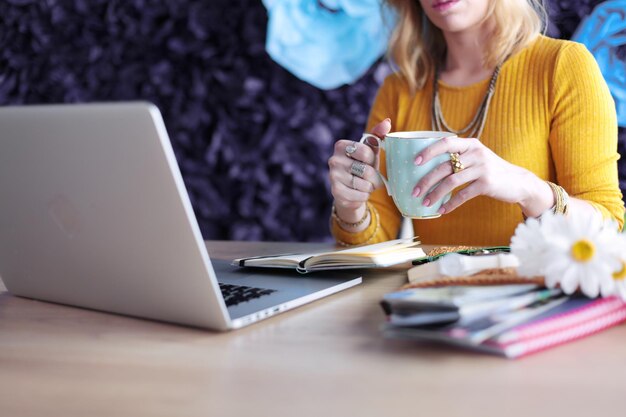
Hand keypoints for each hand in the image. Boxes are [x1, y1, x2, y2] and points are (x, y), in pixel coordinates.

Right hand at [328, 119, 390, 222]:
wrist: (350, 192)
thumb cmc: (363, 167)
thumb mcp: (371, 152)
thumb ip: (378, 136)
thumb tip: (387, 122)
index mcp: (341, 146)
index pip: (366, 152)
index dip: (372, 160)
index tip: (368, 162)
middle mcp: (334, 160)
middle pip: (366, 170)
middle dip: (373, 177)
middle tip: (370, 178)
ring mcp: (333, 176)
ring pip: (364, 184)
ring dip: (369, 187)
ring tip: (364, 185)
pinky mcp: (335, 192)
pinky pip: (360, 195)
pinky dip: (364, 196)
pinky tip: (359, 193)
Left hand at [413, 137, 553, 215]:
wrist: (519, 182)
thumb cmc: (491, 171)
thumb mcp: (477, 158)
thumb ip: (458, 158)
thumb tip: (428, 168)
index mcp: (470, 144)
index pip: (445, 142)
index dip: (429, 151)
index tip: (415, 162)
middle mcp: (476, 153)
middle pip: (444, 166)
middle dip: (426, 180)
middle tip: (415, 191)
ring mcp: (483, 168)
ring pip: (451, 182)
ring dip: (436, 194)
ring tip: (425, 203)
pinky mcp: (487, 184)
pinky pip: (463, 195)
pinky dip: (451, 204)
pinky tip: (442, 210)